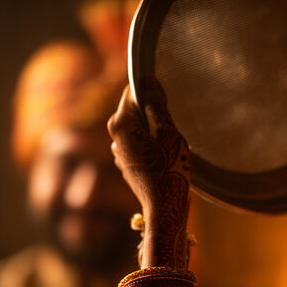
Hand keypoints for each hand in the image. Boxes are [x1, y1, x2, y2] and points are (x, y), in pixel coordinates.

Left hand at [108, 77, 190, 268]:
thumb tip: (147, 79)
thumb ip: (156, 104)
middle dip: (155, 112)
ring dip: (154, 129)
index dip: (152, 91)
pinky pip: (139, 143)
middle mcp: (113, 135)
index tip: (168, 101)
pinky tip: (165, 157)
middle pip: (135, 109)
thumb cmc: (169, 168)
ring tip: (171, 145)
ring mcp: (118, 151)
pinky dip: (152, 144)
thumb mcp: (168, 131)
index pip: (133, 91)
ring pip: (138, 127)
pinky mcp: (126, 163)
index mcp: (120, 123)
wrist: (164, 207)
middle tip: (173, 127)